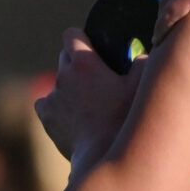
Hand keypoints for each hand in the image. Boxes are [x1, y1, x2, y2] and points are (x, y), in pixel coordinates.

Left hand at [36, 30, 134, 160]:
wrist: (105, 156)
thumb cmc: (127, 119)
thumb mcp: (143, 84)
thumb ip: (143, 62)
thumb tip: (140, 56)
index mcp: (84, 62)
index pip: (72, 34)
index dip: (82, 38)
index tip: (91, 45)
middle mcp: (63, 76)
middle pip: (64, 57)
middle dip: (77, 62)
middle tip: (96, 75)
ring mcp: (52, 97)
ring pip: (57, 82)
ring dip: (68, 86)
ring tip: (87, 101)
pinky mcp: (47, 118)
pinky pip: (46, 104)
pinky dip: (56, 107)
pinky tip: (72, 116)